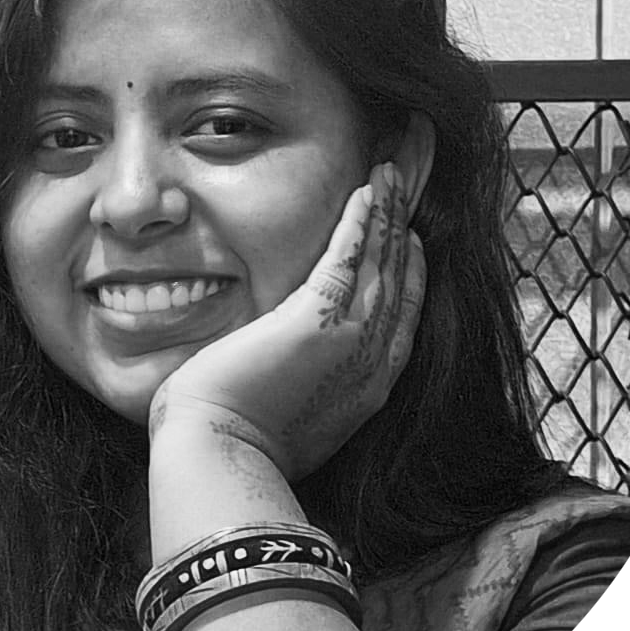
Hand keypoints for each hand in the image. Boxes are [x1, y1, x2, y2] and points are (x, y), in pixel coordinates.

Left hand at [150, 162, 425, 482]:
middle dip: (405, 230)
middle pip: (401, 281)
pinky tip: (365, 192)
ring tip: (388, 173)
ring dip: (386, 213)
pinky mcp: (317, 319)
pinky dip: (361, 221)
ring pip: (381, 262)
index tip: (410, 241)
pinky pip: (350, 256)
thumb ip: (305, 384)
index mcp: (367, 387)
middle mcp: (372, 362)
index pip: (401, 316)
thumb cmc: (236, 442)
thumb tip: (288, 368)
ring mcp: (351, 340)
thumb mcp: (291, 414)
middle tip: (407, 187)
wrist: (219, 457)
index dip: (409, 273)